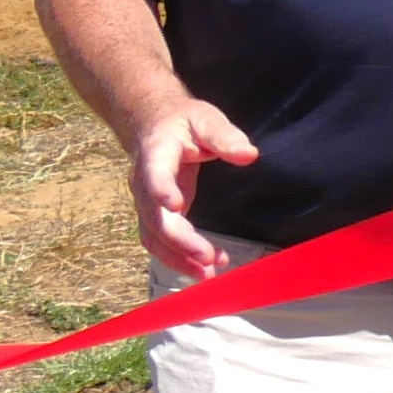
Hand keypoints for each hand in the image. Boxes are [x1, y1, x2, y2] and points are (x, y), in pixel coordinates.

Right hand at [127, 100, 259, 280]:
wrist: (153, 123)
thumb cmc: (183, 121)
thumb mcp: (206, 119)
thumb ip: (225, 137)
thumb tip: (248, 155)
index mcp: (155, 154)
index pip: (154, 175)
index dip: (162, 190)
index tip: (177, 206)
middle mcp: (144, 183)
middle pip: (155, 218)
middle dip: (180, 242)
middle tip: (208, 258)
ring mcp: (147, 201)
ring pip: (153, 237)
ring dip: (178, 258)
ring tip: (208, 273)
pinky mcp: (156, 214)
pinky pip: (160, 241)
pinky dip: (178, 257)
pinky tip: (203, 268)